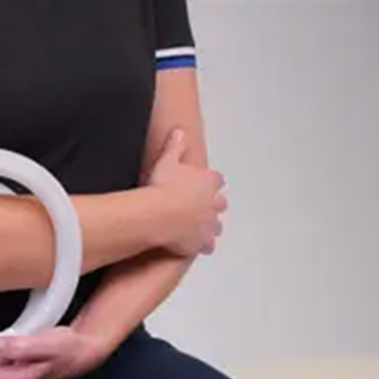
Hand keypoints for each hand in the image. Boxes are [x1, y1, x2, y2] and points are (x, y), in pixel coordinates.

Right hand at [147, 129, 226, 256]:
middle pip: (220, 203)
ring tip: (203, 229)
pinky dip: (203, 246)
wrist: (158, 214)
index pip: (216, 179)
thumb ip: (176, 145)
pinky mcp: (200, 242)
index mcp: (207, 181)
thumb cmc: (163, 187)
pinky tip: (198, 247)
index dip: (211, 182)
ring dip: (211, 227)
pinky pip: (206, 246)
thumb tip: (179, 131)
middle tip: (203, 207)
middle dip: (214, 205)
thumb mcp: (167, 160)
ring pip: (216, 226)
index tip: (205, 183)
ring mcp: (208, 224)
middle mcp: (213, 203)